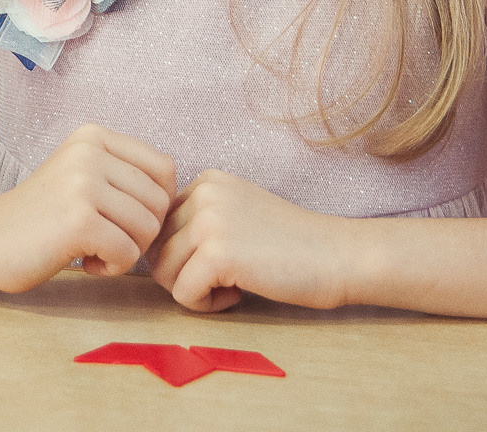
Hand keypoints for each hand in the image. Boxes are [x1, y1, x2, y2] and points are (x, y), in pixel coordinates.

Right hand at [0, 124, 175, 292]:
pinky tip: (84, 262)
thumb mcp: (82, 176)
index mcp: (93, 136)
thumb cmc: (43, 217)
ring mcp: (83, 183)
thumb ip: (124, 175)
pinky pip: (128, 253)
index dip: (155, 203)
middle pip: (160, 202)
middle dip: (141, 232)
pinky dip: (112, 267)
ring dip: (127, 251)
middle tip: (106, 239)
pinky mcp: (79, 219)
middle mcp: (89, 152)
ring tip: (93, 249)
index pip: (164, 169)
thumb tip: (181, 197)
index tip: (123, 218)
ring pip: (148, 229)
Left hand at [150, 168, 356, 311]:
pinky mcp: (217, 253)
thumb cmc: (290, 246)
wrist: (338, 256)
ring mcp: (209, 220)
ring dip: (194, 290)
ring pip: (163, 272)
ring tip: (233, 285)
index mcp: (205, 180)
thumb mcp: (237, 214)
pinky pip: (183, 294)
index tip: (222, 261)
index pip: (160, 227)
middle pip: (156, 249)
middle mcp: (202, 192)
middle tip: (226, 278)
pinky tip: (239, 294)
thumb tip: (148, 252)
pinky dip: (206, 306)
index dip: (184, 255)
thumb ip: (197, 222)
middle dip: (184, 273)